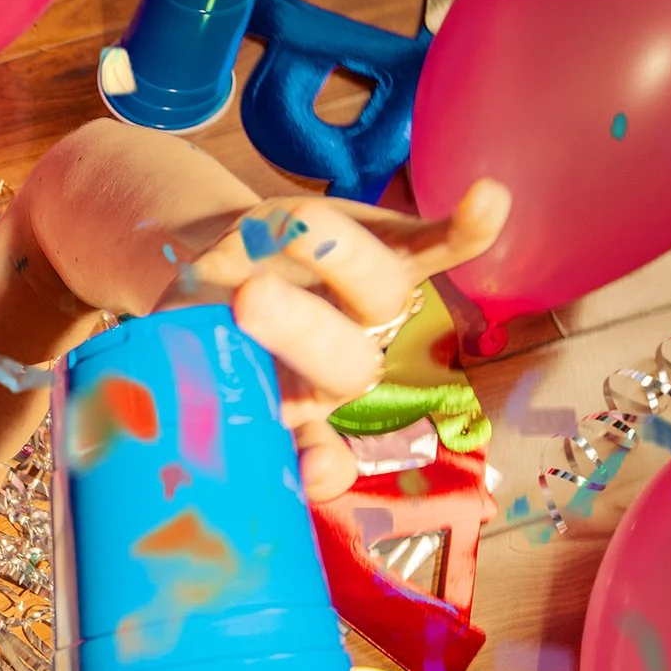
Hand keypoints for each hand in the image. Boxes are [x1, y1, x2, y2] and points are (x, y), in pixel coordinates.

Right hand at [161, 179, 508, 502]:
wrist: (207, 277)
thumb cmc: (198, 338)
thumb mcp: (178, 370)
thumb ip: (201, 412)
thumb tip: (272, 464)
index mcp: (284, 413)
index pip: (313, 455)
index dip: (322, 466)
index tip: (313, 470)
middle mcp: (335, 367)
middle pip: (348, 364)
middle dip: (304, 333)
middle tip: (246, 303)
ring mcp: (367, 307)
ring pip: (384, 292)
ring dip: (346, 259)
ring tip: (292, 227)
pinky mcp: (391, 252)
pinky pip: (436, 247)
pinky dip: (467, 228)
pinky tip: (492, 200)